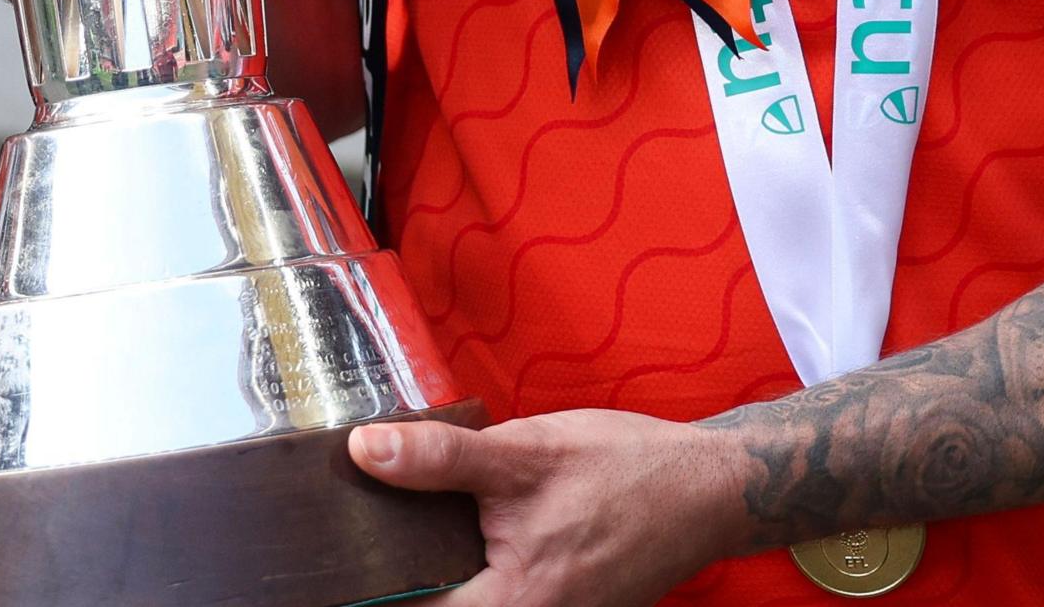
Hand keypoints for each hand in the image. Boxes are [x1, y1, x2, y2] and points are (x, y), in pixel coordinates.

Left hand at [348, 408, 745, 606]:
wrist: (709, 490)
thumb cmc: (627, 471)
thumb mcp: (527, 451)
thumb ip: (442, 458)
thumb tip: (365, 453)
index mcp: (510, 605)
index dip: (365, 582)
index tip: (333, 552)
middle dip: (400, 571)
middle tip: (369, 525)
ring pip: (465, 602)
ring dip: (437, 570)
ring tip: (416, 522)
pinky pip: (495, 598)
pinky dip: (472, 570)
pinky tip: (468, 531)